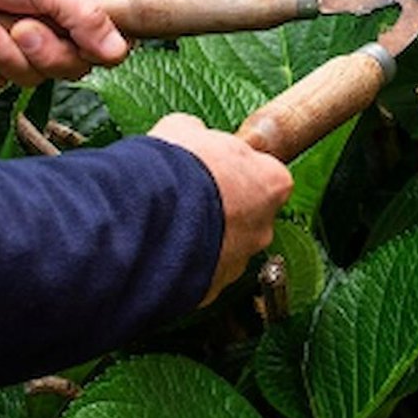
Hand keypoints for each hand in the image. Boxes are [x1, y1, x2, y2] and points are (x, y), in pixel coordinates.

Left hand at [0, 0, 128, 88]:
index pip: (110, 39)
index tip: (73, 37)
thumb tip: (120, 51)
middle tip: (19, 27)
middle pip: (70, 66)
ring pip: (30, 77)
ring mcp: (23, 47)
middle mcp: (57, 25)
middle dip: (39, 49)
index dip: (93, 46)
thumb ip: (85, 16)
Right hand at [148, 113, 292, 304]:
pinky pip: (202, 272)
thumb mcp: (186, 130)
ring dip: (204, 237)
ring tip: (171, 224)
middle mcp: (263, 226)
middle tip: (192, 198)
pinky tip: (164, 247)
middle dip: (224, 208)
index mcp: (271, 182)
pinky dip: (186, 262)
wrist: (146, 214)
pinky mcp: (212, 287)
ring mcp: (239, 260)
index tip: (216, 170)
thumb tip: (192, 133)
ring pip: (226, 247)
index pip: (267, 177)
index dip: (238, 172)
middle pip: (250, 215)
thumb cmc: (175, 170)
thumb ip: (200, 135)